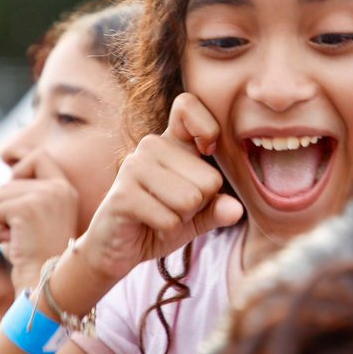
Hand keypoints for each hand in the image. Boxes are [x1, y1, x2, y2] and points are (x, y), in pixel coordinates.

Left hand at [0, 151, 79, 290]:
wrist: (48, 284)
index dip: (20, 167)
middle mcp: (58, 188)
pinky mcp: (26, 208)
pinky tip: (15, 243)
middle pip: (10, 180)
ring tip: (20, 240)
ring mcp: (44, 196)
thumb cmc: (39, 259)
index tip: (14, 185)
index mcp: (65, 190)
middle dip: (5, 207)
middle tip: (22, 233)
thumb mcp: (31, 224)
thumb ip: (15, 200)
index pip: (38, 157)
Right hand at [78, 93, 243, 281]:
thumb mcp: (197, 217)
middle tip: (172, 208)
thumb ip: (217, 209)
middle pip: (209, 178)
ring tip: (160, 215)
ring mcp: (134, 166)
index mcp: (172, 142)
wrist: (116, 248)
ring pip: (190, 199)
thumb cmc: (160, 223)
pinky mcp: (123, 194)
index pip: (188, 105)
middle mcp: (152, 146)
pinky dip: (166, 231)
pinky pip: (169, 218)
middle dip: (198, 205)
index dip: (208, 129)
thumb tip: (236, 209)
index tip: (206, 151)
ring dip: (181, 219)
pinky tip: (148, 225)